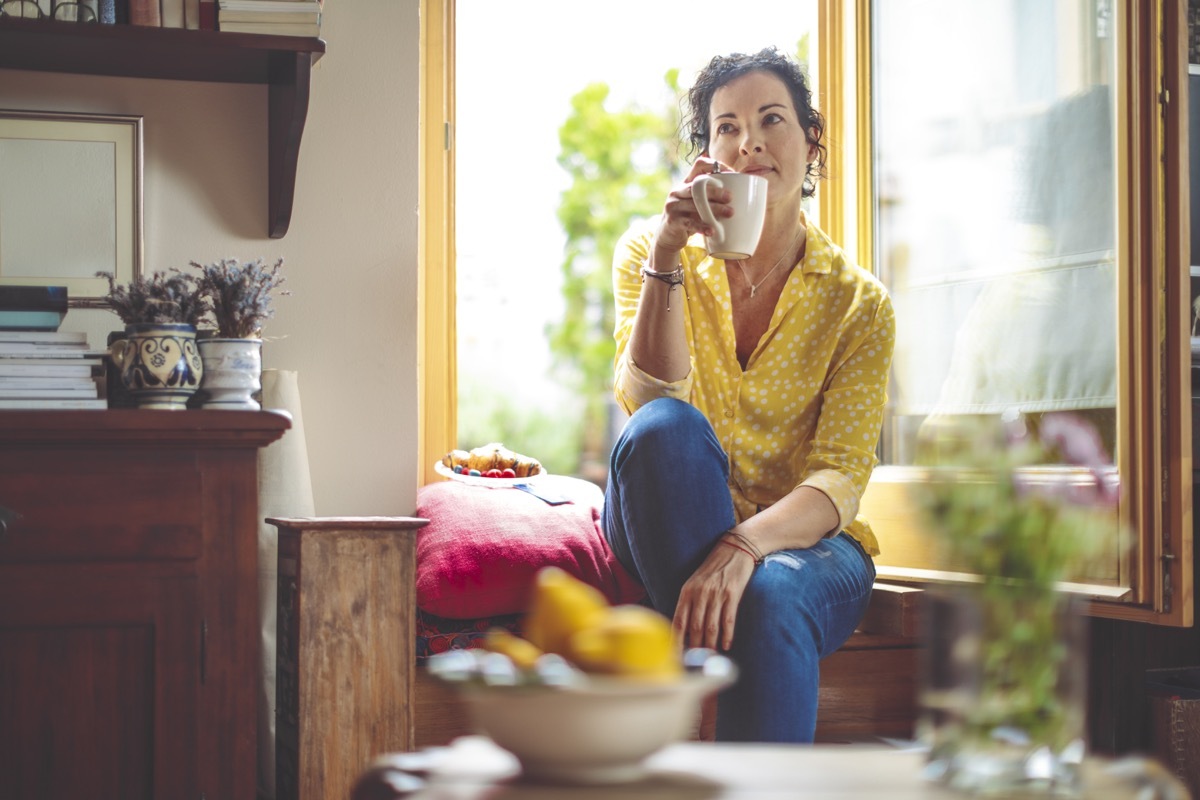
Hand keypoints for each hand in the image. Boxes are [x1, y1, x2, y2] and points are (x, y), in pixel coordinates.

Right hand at [653, 158, 731, 254]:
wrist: (668, 236)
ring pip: (695, 204)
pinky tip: (713, 230)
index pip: (699, 165)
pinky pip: (690, 223)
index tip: (731, 173)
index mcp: (686, 183)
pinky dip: (703, 226)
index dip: (716, 165)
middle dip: (715, 190)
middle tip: (730, 197)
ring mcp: (673, 206)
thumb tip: (740, 194)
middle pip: (697, 186)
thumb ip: (709, 196)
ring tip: (730, 213)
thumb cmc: (689, 217)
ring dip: (714, 209)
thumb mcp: (696, 203)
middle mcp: (677, 191)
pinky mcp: (672, 221)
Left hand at [672, 534, 754, 651]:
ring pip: (711, 627)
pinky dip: (727, 635)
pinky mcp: (733, 594)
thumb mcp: (695, 583)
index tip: (674, 656)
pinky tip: (726, 645)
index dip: (676, 640)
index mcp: (687, 591)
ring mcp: (716, 594)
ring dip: (710, 645)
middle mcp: (700, 593)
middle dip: (694, 647)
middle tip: (695, 662)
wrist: (734, 549)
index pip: (678, 621)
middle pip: (695, 628)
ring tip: (710, 656)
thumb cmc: (713, 568)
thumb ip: (689, 603)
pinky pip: (728, 620)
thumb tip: (684, 629)